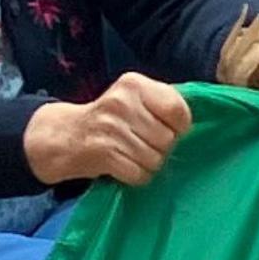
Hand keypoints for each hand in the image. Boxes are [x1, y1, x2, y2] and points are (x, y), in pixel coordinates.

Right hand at [23, 72, 192, 186]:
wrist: (66, 135)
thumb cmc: (111, 118)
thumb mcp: (135, 99)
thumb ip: (164, 104)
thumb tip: (193, 125)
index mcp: (135, 84)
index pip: (178, 110)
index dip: (179, 127)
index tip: (167, 128)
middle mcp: (122, 102)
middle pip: (168, 139)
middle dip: (161, 148)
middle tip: (143, 143)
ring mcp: (111, 128)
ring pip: (155, 159)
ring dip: (148, 164)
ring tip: (131, 154)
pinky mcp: (103, 153)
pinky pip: (139, 174)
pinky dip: (136, 176)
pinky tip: (123, 165)